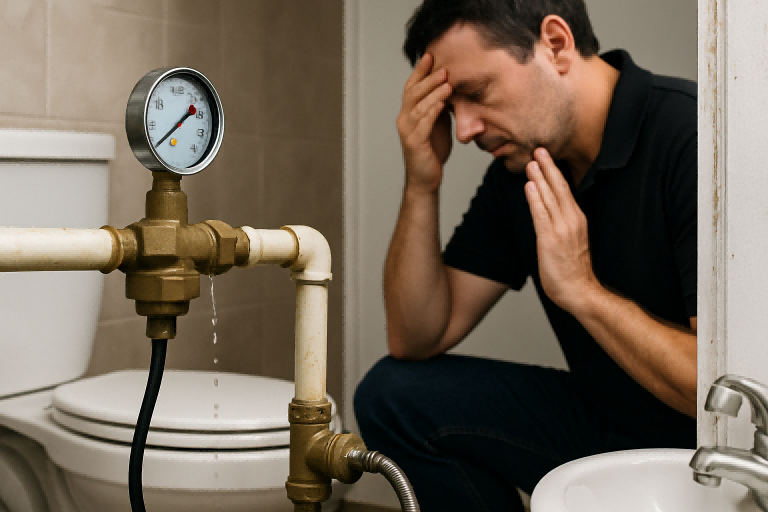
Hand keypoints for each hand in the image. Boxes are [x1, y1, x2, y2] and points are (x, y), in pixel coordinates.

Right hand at [396, 53, 452, 193]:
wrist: (425, 179)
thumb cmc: (432, 152)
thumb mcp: (437, 124)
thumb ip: (439, 107)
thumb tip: (450, 88)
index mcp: (408, 113)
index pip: (411, 87)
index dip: (419, 71)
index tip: (430, 55)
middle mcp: (404, 120)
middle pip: (413, 93)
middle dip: (428, 79)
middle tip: (442, 67)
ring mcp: (408, 132)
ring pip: (418, 107)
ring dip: (433, 93)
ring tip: (447, 82)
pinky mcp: (415, 144)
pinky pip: (423, 124)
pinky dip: (432, 112)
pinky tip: (442, 103)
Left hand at [524, 148, 599, 312]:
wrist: (580, 291)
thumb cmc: (574, 271)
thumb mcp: (572, 242)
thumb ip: (563, 226)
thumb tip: (550, 215)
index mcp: (578, 220)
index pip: (566, 191)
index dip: (556, 173)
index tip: (548, 158)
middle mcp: (572, 221)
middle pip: (560, 188)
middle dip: (549, 167)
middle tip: (540, 149)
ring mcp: (562, 229)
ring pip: (550, 197)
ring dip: (540, 177)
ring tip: (531, 161)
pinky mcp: (550, 239)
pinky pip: (541, 214)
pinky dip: (535, 198)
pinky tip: (530, 185)